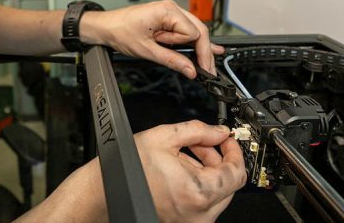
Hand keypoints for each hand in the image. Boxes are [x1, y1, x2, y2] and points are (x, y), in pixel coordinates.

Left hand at [80, 0, 223, 77]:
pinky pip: (186, 29)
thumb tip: (190, 70)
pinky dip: (195, 41)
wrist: (105, 27)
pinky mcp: (167, 18)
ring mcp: (170, 12)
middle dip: (204, 51)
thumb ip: (171, 60)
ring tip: (207, 65)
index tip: (197, 67)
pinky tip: (212, 48)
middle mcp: (171, 8)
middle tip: (208, 71)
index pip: (193, 33)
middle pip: (199, 30)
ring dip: (199, 48)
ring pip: (194, 30)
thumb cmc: (120, 32)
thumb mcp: (147, 50)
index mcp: (167, 11)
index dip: (193, 51)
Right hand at [95, 120, 245, 222]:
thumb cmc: (128, 168)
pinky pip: (204, 202)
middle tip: (203, 142)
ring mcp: (193, 221)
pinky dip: (199, 184)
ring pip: (217, 193)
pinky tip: (181, 170)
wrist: (106, 191)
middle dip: (218, 158)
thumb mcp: (164, 137)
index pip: (237, 172)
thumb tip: (218, 131)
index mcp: (198, 191)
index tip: (227, 139)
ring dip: (208, 171)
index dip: (235, 151)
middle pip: (228, 183)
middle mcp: (200, 212)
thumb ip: (198, 131)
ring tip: (186, 155)